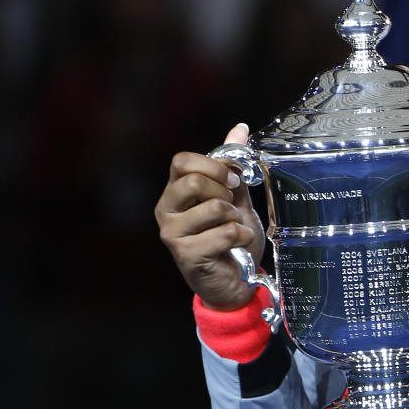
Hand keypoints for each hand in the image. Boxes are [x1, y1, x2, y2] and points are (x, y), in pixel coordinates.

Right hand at [155, 123, 264, 310]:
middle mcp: (166, 211)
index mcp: (175, 192)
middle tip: (231, 208)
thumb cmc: (230, 239)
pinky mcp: (187, 255)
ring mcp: (173, 235)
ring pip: (215, 208)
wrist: (235, 280)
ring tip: (232, 229)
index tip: (232, 179)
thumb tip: (238, 128)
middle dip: (225, 193)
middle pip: (194, 182)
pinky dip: (241, 237)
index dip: (213, 165)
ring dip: (236, 218)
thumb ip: (233, 166)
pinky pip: (226, 232)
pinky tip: (235, 246)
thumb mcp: (235, 197)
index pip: (181, 161)